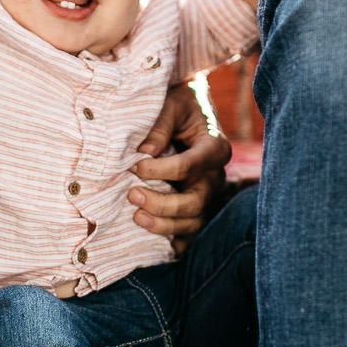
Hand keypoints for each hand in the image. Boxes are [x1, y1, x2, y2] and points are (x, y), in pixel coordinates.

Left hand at [129, 80, 231, 247]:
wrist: (189, 111)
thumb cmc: (179, 105)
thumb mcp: (172, 104)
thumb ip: (160, 126)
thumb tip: (144, 153)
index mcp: (215, 147)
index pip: (189, 166)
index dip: (160, 170)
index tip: (134, 166)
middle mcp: (214, 176)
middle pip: (194, 202)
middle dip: (161, 204)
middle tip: (131, 194)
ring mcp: (207, 195)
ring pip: (192, 222)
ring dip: (163, 225)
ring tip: (135, 216)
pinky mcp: (196, 208)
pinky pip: (188, 234)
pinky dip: (171, 242)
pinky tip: (149, 242)